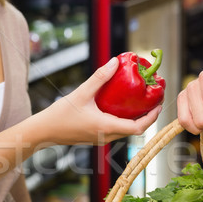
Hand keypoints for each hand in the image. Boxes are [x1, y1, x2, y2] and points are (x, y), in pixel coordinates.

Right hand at [34, 57, 160, 145]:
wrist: (43, 132)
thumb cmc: (60, 115)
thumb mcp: (81, 93)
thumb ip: (99, 77)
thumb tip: (116, 61)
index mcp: (106, 128)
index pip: (138, 128)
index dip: (152, 118)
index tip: (159, 105)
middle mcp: (106, 137)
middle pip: (134, 131)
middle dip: (146, 117)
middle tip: (152, 101)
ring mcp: (100, 139)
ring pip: (124, 132)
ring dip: (135, 120)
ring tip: (140, 103)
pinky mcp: (94, 138)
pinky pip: (115, 131)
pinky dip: (123, 121)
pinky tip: (120, 108)